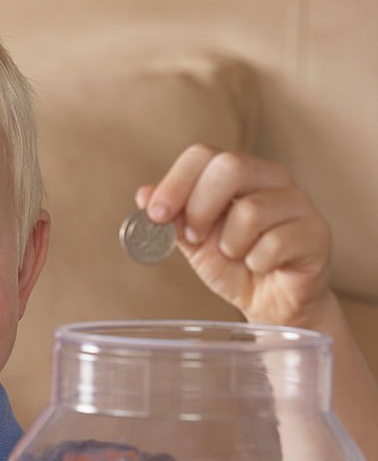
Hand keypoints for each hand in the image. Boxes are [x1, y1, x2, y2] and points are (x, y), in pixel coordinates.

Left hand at [135, 145, 332, 327]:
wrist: (271, 305)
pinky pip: (274, 244)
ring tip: (238, 257)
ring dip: (230, 246)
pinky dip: (257, 263)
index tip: (155, 215)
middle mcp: (272, 179)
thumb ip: (173, 219)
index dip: (175, 183)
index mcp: (240, 172)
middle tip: (195, 239)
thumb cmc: (235, 267)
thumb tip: (143, 195)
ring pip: (250, 211)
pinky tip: (262, 267)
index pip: (204, 154)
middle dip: (200, 209)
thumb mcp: (195, 243)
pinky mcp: (316, 233)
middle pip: (230, 167)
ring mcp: (298, 203)